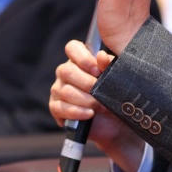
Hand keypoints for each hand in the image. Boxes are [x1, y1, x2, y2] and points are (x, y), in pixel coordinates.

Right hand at [49, 40, 145, 171]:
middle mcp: (66, 72)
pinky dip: (77, 111)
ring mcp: (58, 90)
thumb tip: (101, 56)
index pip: (72, 48)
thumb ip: (108, 66)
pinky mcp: (56, 108)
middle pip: (66, 71)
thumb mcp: (115, 79)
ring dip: (85, 100)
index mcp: (79, 60)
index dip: (82, 57)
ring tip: (100, 106)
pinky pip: (60, 108)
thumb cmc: (114, 96)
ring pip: (64, 91)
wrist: (115, 123)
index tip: (96, 70)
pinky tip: (89, 114)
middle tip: (99, 91)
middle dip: (86, 83)